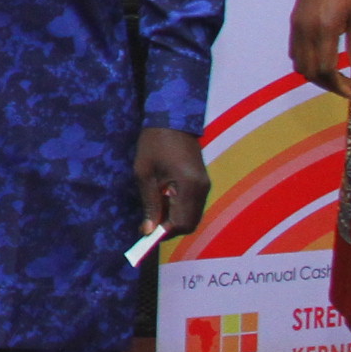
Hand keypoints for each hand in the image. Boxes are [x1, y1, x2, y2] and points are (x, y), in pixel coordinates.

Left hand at [134, 126, 209, 241]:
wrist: (172, 118)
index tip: (146, 233)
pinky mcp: (202, 182)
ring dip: (174, 219)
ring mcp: (205, 185)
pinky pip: (193, 205)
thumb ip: (150, 203)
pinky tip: (163, 200)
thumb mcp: (145, 173)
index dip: (164, 232)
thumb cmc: (154, 143)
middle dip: (169, 229)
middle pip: (190, 223)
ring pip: (192, 216)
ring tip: (154, 209)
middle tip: (148, 224)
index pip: (182, 223)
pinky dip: (179, 209)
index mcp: (189, 186)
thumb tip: (148, 230)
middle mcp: (202, 188)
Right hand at [288, 0, 350, 94]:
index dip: (340, 85)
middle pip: (310, 72)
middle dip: (327, 85)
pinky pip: (295, 50)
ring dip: (315, 75)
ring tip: (335, 76)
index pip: (326, 70)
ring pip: (299, 64)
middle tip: (346, 87)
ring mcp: (297, 26)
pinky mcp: (295, 20)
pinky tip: (322, 58)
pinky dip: (306, 61)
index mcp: (325, 30)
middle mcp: (306, 31)